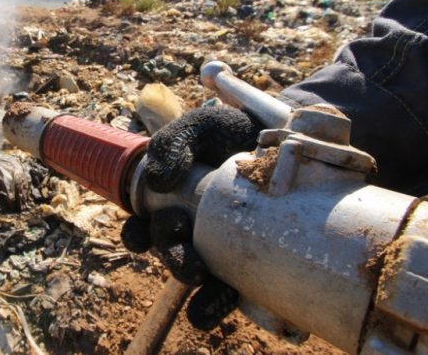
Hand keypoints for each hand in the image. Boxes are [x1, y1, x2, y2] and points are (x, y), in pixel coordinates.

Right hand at [121, 105, 260, 328]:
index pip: (140, 231)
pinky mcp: (247, 263)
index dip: (137, 237)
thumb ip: (173, 142)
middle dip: (174, 259)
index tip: (161, 224)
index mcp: (167, 204)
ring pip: (195, 277)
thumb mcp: (201, 126)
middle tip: (191, 258)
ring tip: (208, 284)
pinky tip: (230, 299)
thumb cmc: (233, 132)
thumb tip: (156, 182)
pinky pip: (228, 291)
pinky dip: (223, 301)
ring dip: (196, 287)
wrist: (290, 136)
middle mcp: (188, 229)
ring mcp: (218, 248)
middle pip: (168, 255)